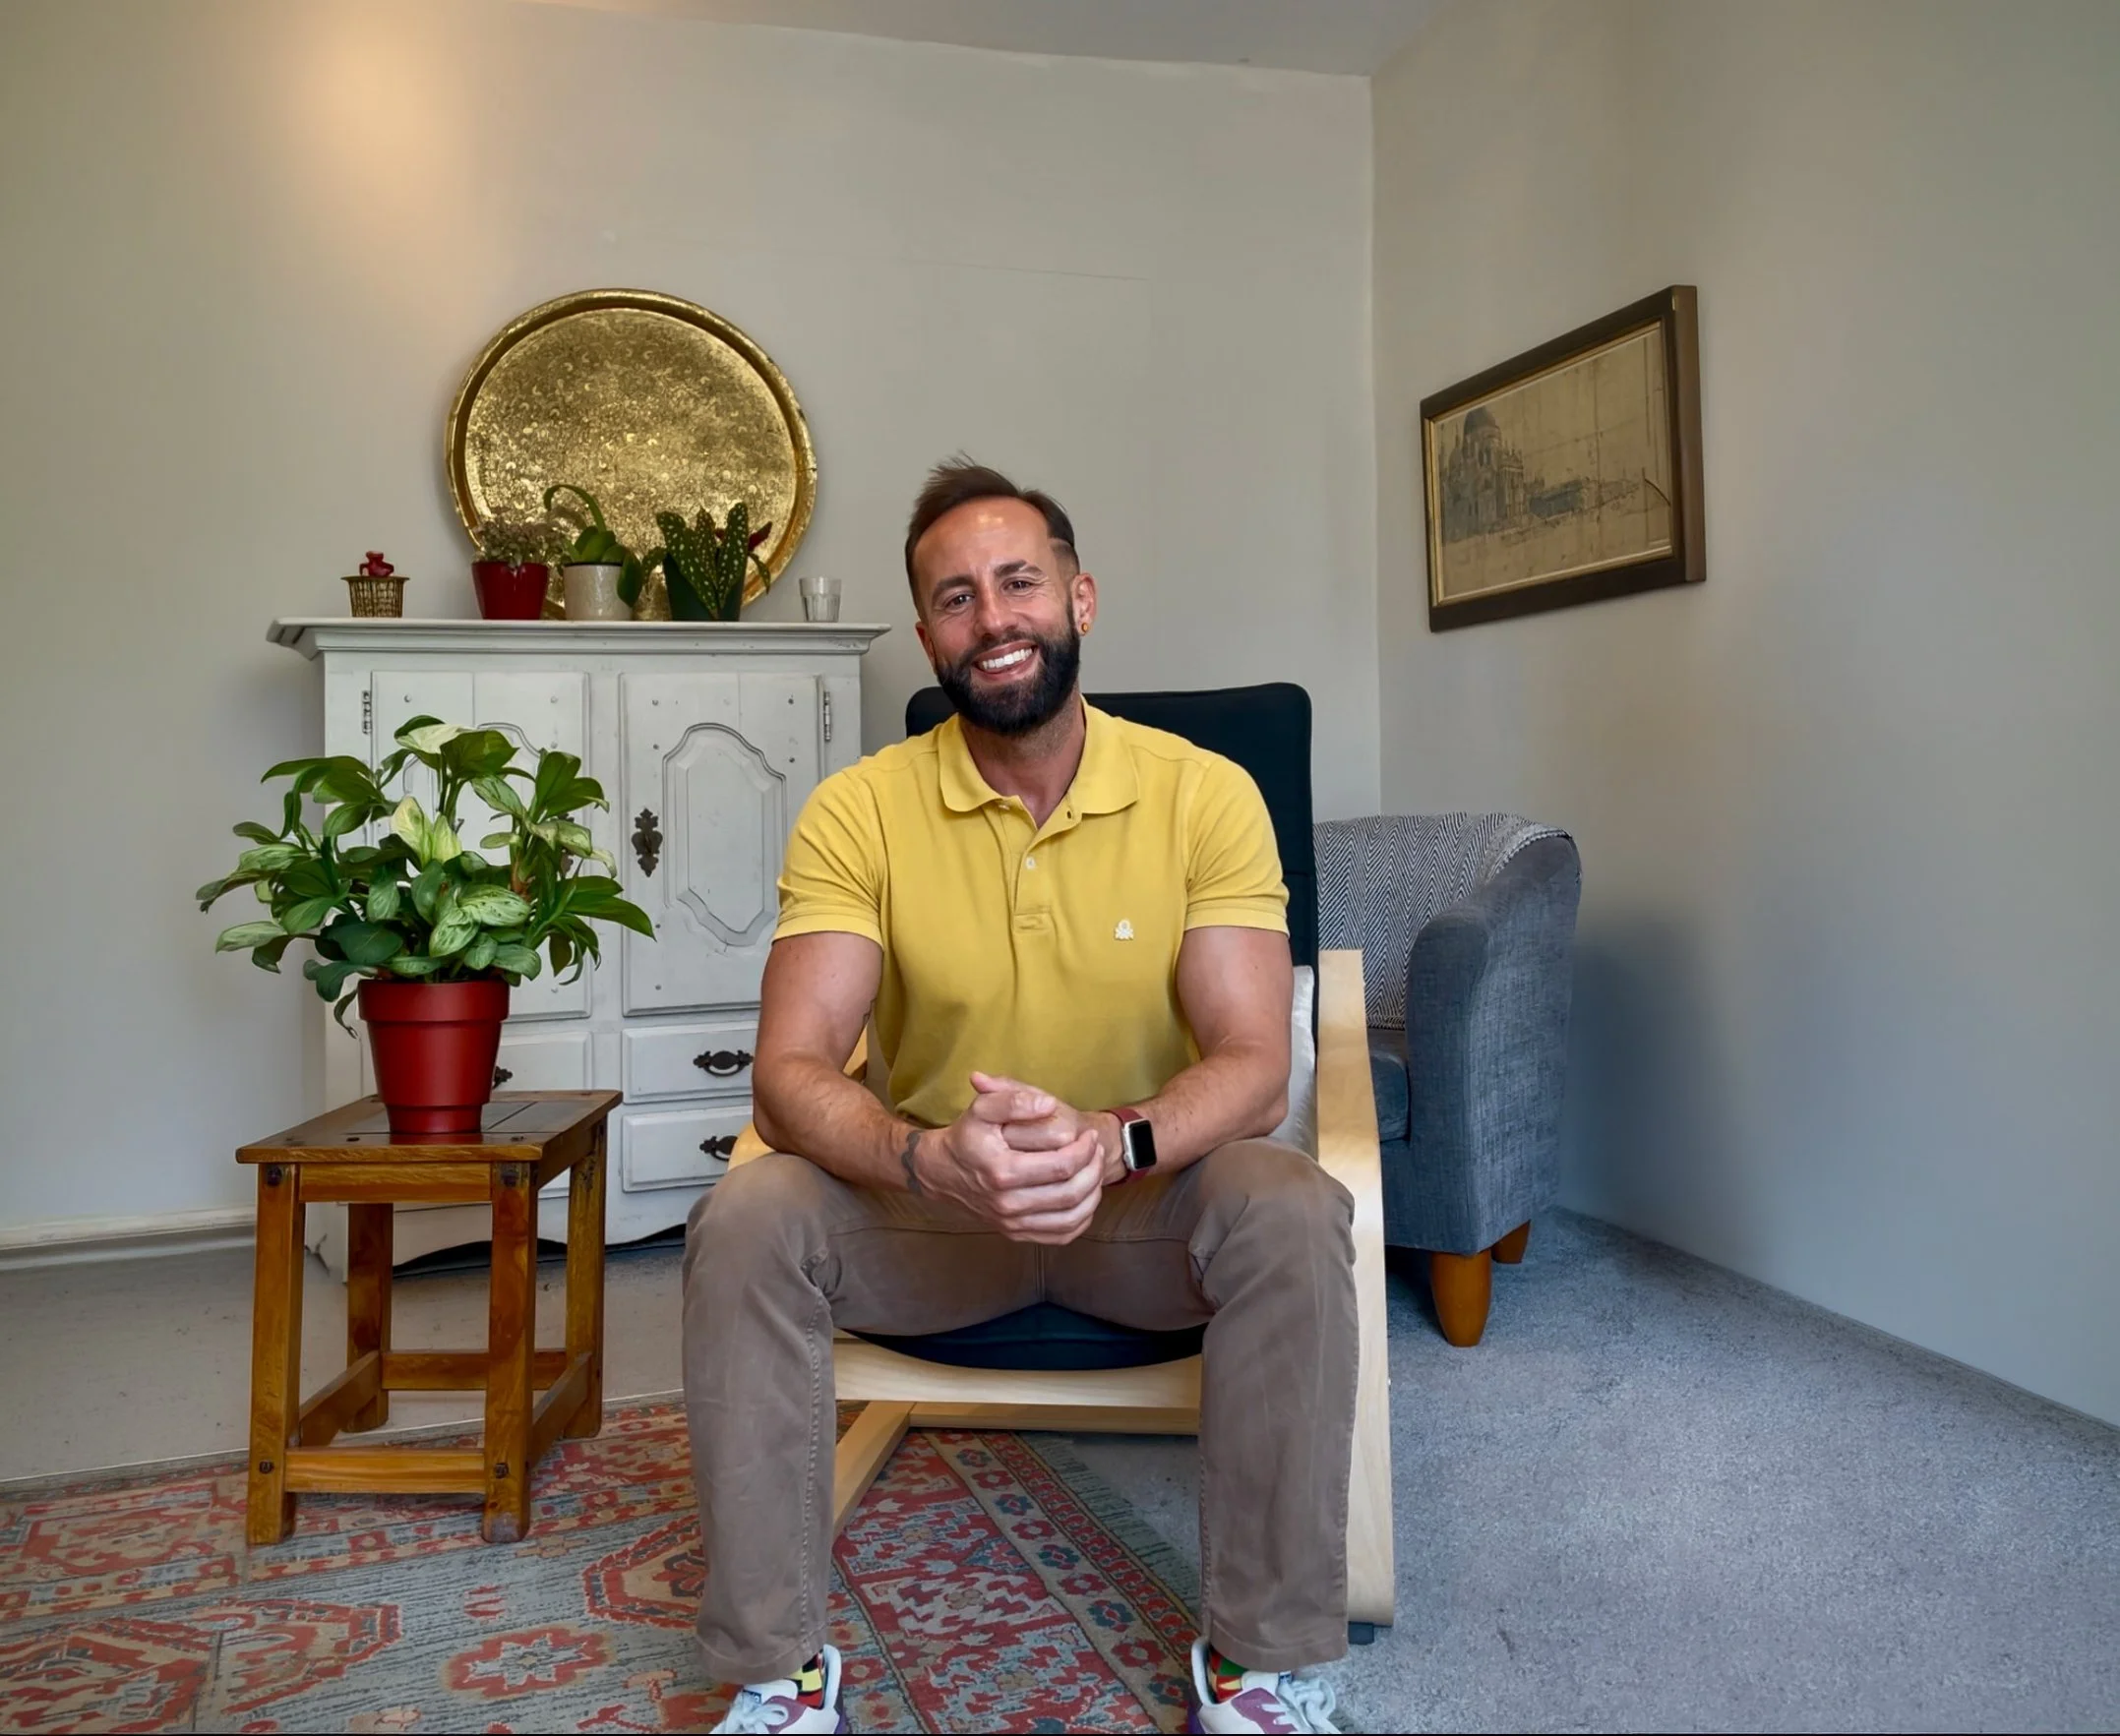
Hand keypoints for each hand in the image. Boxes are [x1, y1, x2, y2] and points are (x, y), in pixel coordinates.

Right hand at [911, 1076, 1103, 1243]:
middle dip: (1093, 1170)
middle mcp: (1008, 1204)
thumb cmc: (966, 1137)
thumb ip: (1014, 1099)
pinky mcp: (1016, 1233)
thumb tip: (1049, 1105)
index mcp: (1003, 1171)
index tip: (1089, 1135)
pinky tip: (1085, 1197)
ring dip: (1092, 1194)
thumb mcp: (982, 1108)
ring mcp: (1012, 1223)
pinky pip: (1061, 1236)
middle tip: (1096, 1150)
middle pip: (1070, 1194)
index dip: (1084, 1149)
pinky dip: (1082, 1219)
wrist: (941, 1172)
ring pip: (1071, 1219)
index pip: (1061, 1166)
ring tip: (1095, 1171)